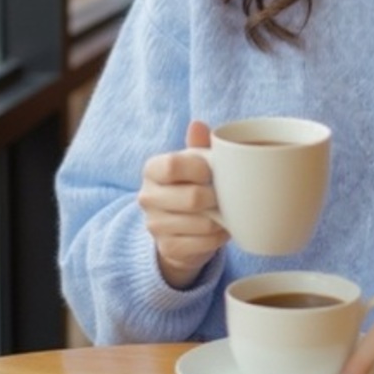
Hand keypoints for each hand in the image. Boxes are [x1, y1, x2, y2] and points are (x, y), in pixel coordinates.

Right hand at [138, 120, 229, 288]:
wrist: (180, 226)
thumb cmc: (193, 183)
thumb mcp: (196, 162)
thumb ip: (198, 144)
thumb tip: (197, 124)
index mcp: (152, 169)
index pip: (173, 165)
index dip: (200, 168)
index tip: (213, 171)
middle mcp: (147, 197)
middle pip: (192, 198)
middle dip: (217, 197)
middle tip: (225, 195)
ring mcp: (155, 225)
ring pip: (202, 223)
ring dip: (221, 218)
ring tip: (224, 211)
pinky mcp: (167, 248)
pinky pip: (204, 243)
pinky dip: (218, 236)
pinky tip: (220, 228)